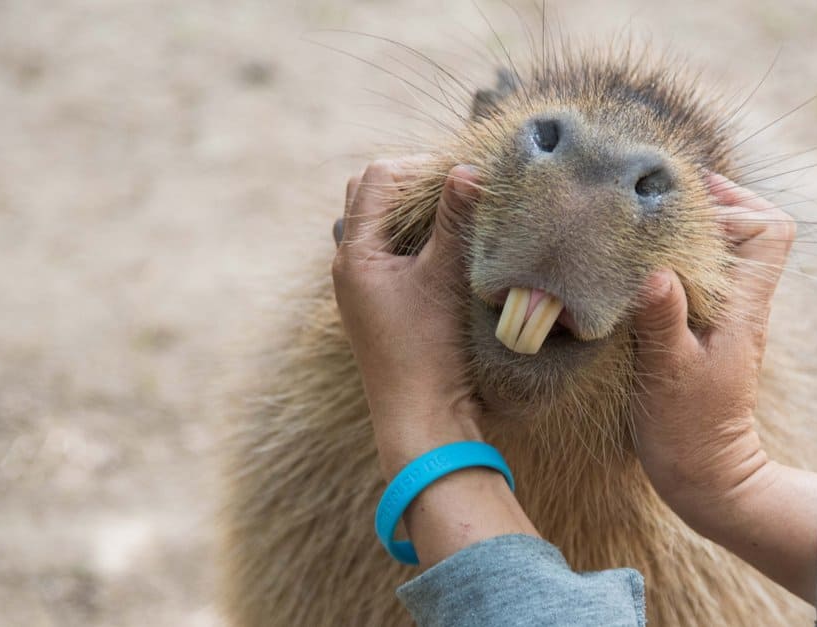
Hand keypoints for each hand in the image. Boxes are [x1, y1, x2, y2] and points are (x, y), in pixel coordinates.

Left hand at [332, 157, 537, 567]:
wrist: (423, 420)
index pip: (379, 178)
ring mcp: (362, 287)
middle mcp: (349, 266)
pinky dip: (416, 241)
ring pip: (381, 225)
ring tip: (456, 222)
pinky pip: (391, 253)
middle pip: (371, 195)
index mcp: (356, 254)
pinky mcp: (379, 305)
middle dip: (415, 185)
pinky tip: (449, 254)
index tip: (464, 182)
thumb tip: (468, 168)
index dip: (422, 169)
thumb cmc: (432, 350)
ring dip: (416, 215)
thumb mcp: (447, 277)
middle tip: (458, 194)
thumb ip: (456, 220)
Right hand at [632, 173, 793, 504]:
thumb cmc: (687, 427)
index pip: (772, 230)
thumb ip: (663, 320)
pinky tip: (641, 266)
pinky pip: (703, 277)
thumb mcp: (670, 372)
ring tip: (648, 223)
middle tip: (664, 198)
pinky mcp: (706, 331)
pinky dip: (679, 260)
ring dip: (694, 231)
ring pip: (727, 251)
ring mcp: (727, 317)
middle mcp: (743, 304)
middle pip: (752, 229)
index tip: (689, 201)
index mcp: (745, 306)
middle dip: (715, 205)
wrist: (706, 475)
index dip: (738, 204)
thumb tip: (655, 271)